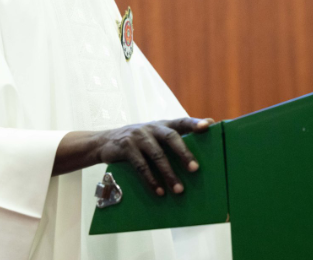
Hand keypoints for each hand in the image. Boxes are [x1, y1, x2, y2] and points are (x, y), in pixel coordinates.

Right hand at [97, 118, 213, 195]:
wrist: (104, 142)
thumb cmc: (138, 142)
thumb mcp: (153, 136)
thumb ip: (172, 140)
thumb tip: (196, 155)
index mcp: (162, 124)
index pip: (181, 121)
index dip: (194, 123)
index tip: (208, 125)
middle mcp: (151, 127)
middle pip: (170, 137)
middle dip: (184, 153)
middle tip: (195, 169)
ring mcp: (138, 136)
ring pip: (157, 155)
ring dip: (168, 173)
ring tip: (178, 190)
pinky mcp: (126, 147)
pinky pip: (141, 165)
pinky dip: (151, 179)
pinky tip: (158, 191)